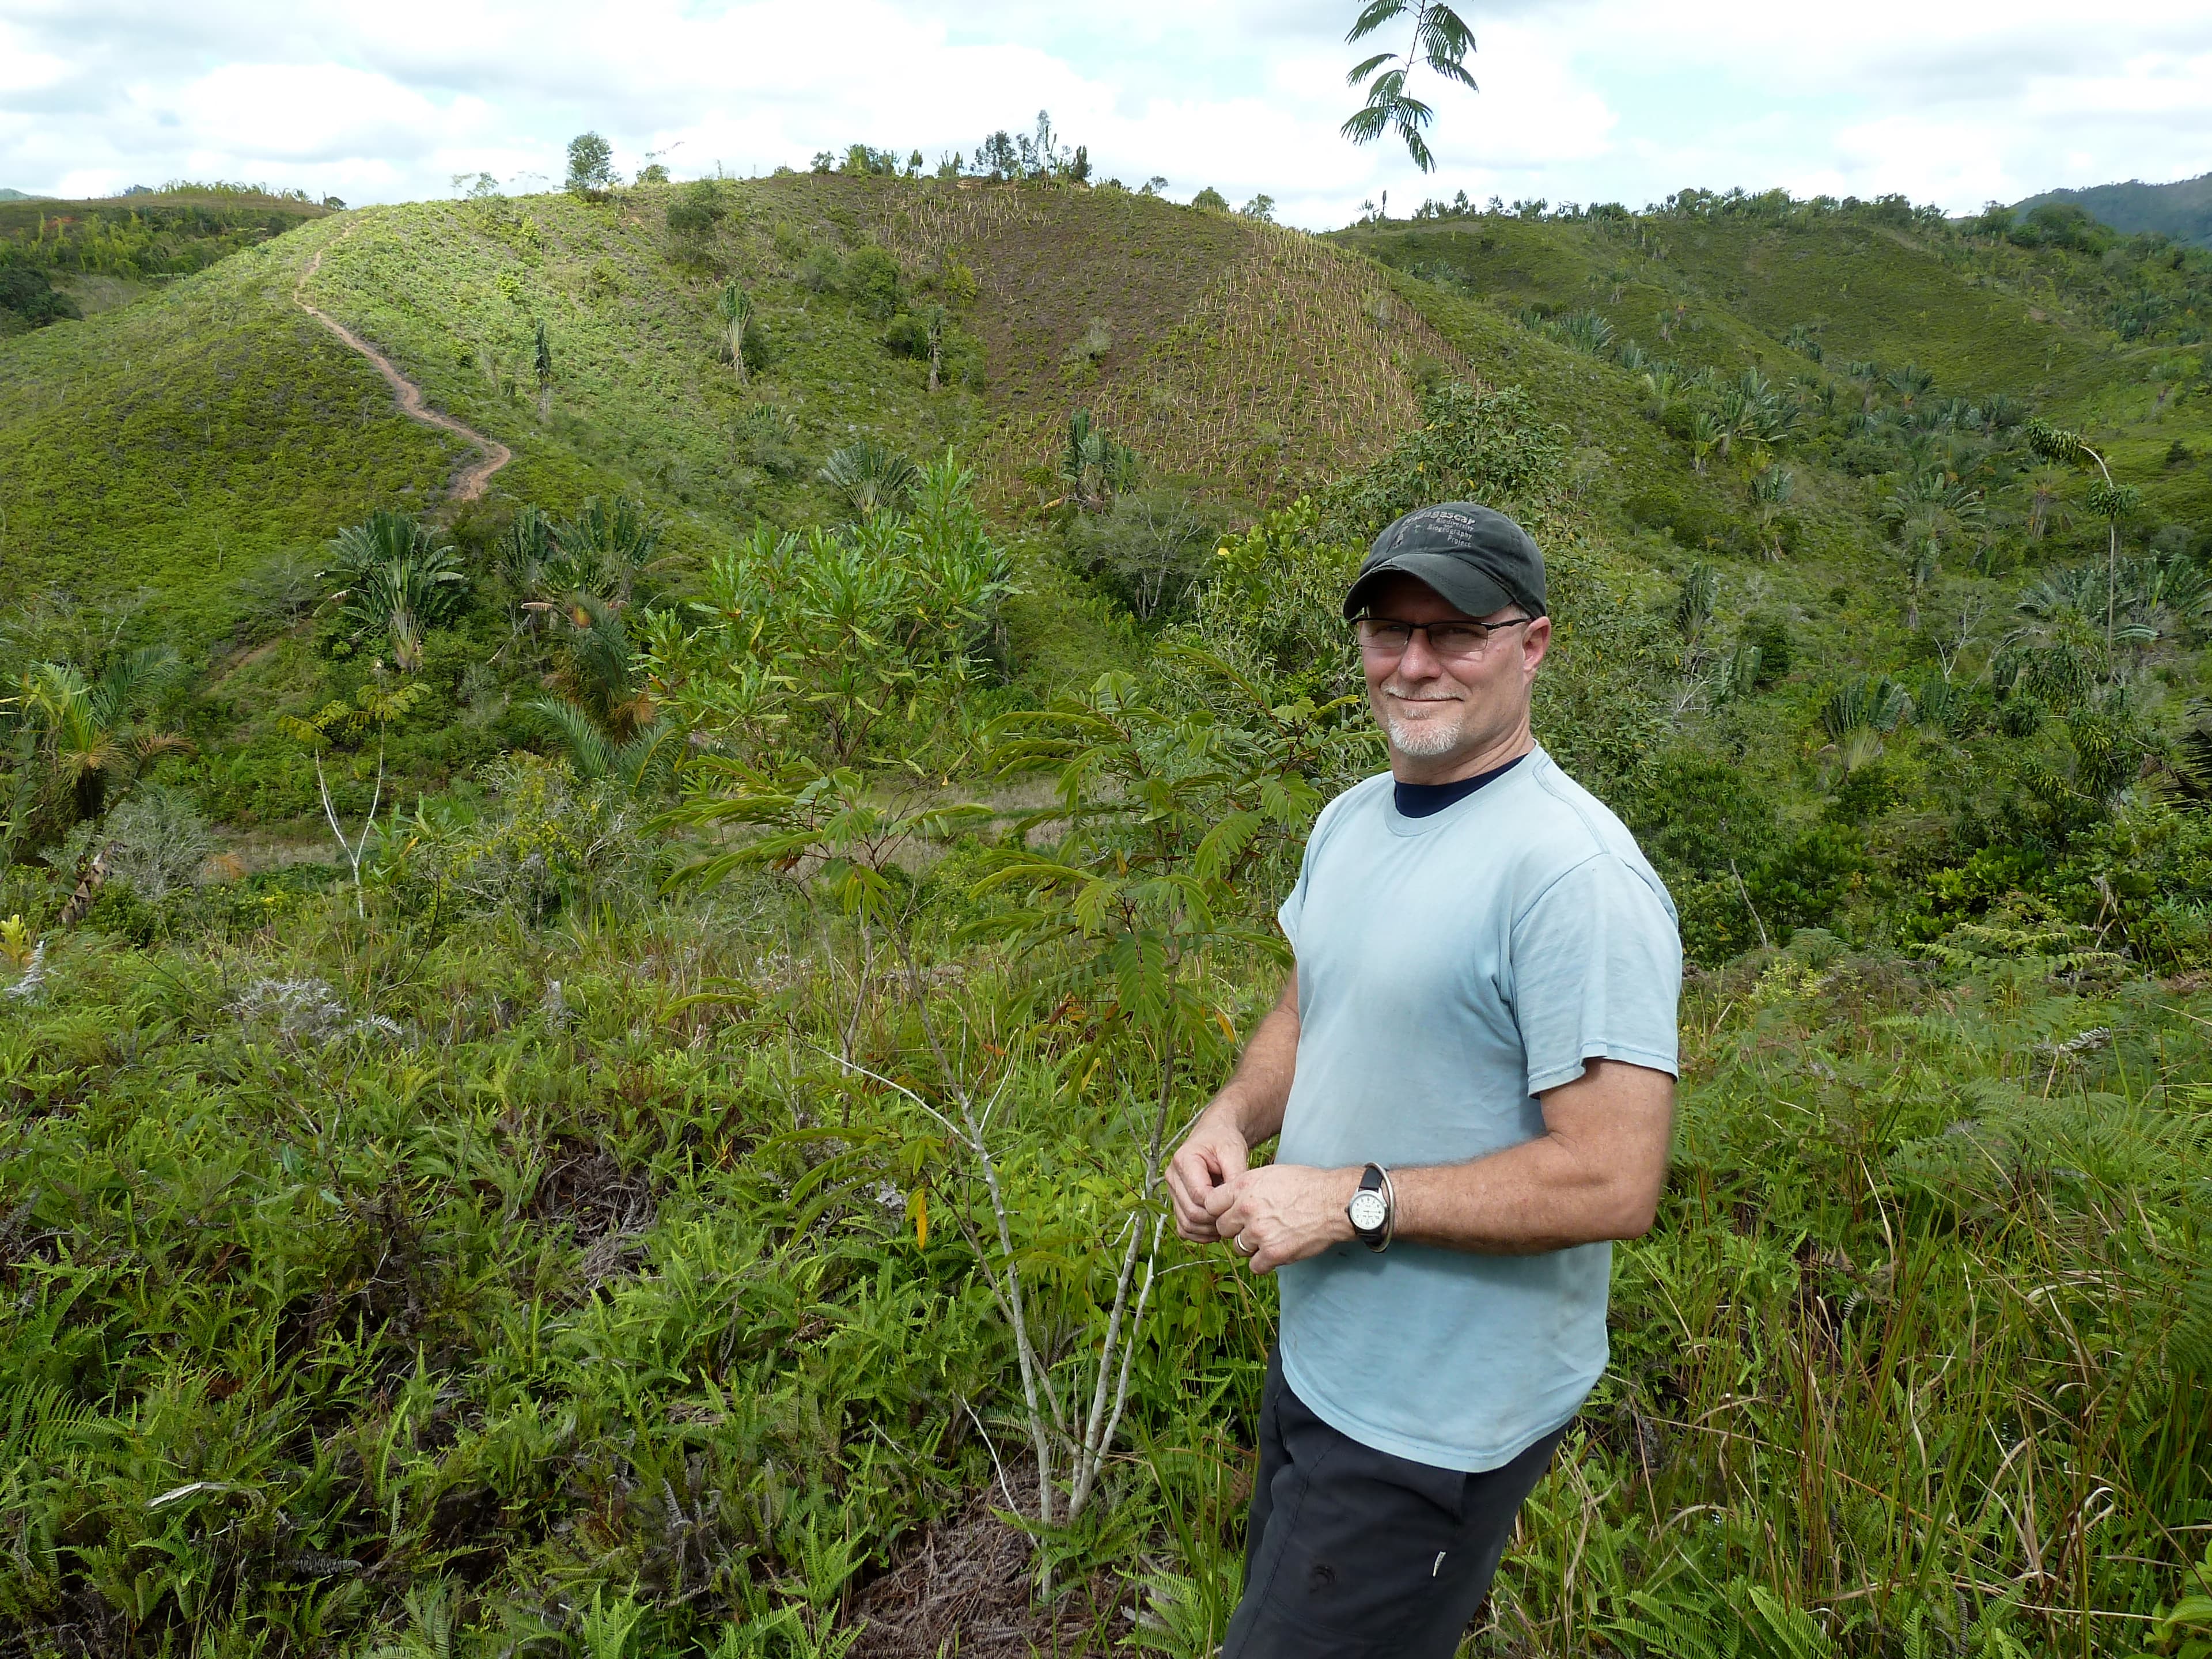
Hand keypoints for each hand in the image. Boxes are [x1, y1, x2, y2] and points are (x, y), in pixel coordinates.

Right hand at [1166, 1106, 1250, 1242]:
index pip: (1199, 1195)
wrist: (1215, 1135)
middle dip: (1215, 1220)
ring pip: (1186, 1223)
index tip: (1235, 1204)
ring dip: (1208, 1230)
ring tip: (1226, 1223)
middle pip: (1191, 1212)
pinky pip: (1184, 1227)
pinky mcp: (1177, 1202)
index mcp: (1183, 1161)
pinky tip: (1216, 1228)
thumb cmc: (1224, 1141)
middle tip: (1234, 1216)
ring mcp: (1173, 1191)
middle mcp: (1172, 1177)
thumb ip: (1235, 1175)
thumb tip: (1236, 1202)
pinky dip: (1199, 1234)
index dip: (1218, 1206)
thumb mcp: (1234, 1151)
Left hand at [1207, 1164, 1358, 1272]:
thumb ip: (1245, 1187)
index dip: (1220, 1209)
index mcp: (1244, 1186)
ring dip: (1250, 1245)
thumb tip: (1229, 1199)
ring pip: (1238, 1248)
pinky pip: (1255, 1266)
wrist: (1334, 1202)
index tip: (1230, 1212)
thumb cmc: (1305, 1185)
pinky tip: (1274, 1251)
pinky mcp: (1274, 1253)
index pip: (1210, 1204)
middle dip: (1234, 1229)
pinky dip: (1263, 1262)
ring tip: (1268, 1236)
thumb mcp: (1270, 1174)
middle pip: (1222, 1228)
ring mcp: (1259, 1233)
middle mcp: (1247, 1209)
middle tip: (1252, 1226)